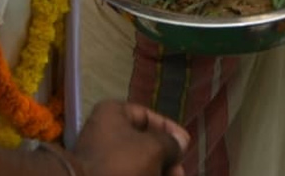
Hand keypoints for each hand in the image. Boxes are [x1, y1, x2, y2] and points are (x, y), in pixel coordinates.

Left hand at [73, 99, 189, 175]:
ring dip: (156, 171)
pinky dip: (143, 175)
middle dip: (166, 158)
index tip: (185, 145)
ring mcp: (100, 158)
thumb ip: (171, 143)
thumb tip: (181, 142)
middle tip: (180, 172)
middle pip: (144, 143)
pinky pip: (126, 173)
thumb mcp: (153, 148)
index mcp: (113, 114)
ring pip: (136, 162)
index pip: (148, 116)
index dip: (170, 131)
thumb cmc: (119, 164)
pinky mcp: (99, 174)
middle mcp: (104, 132)